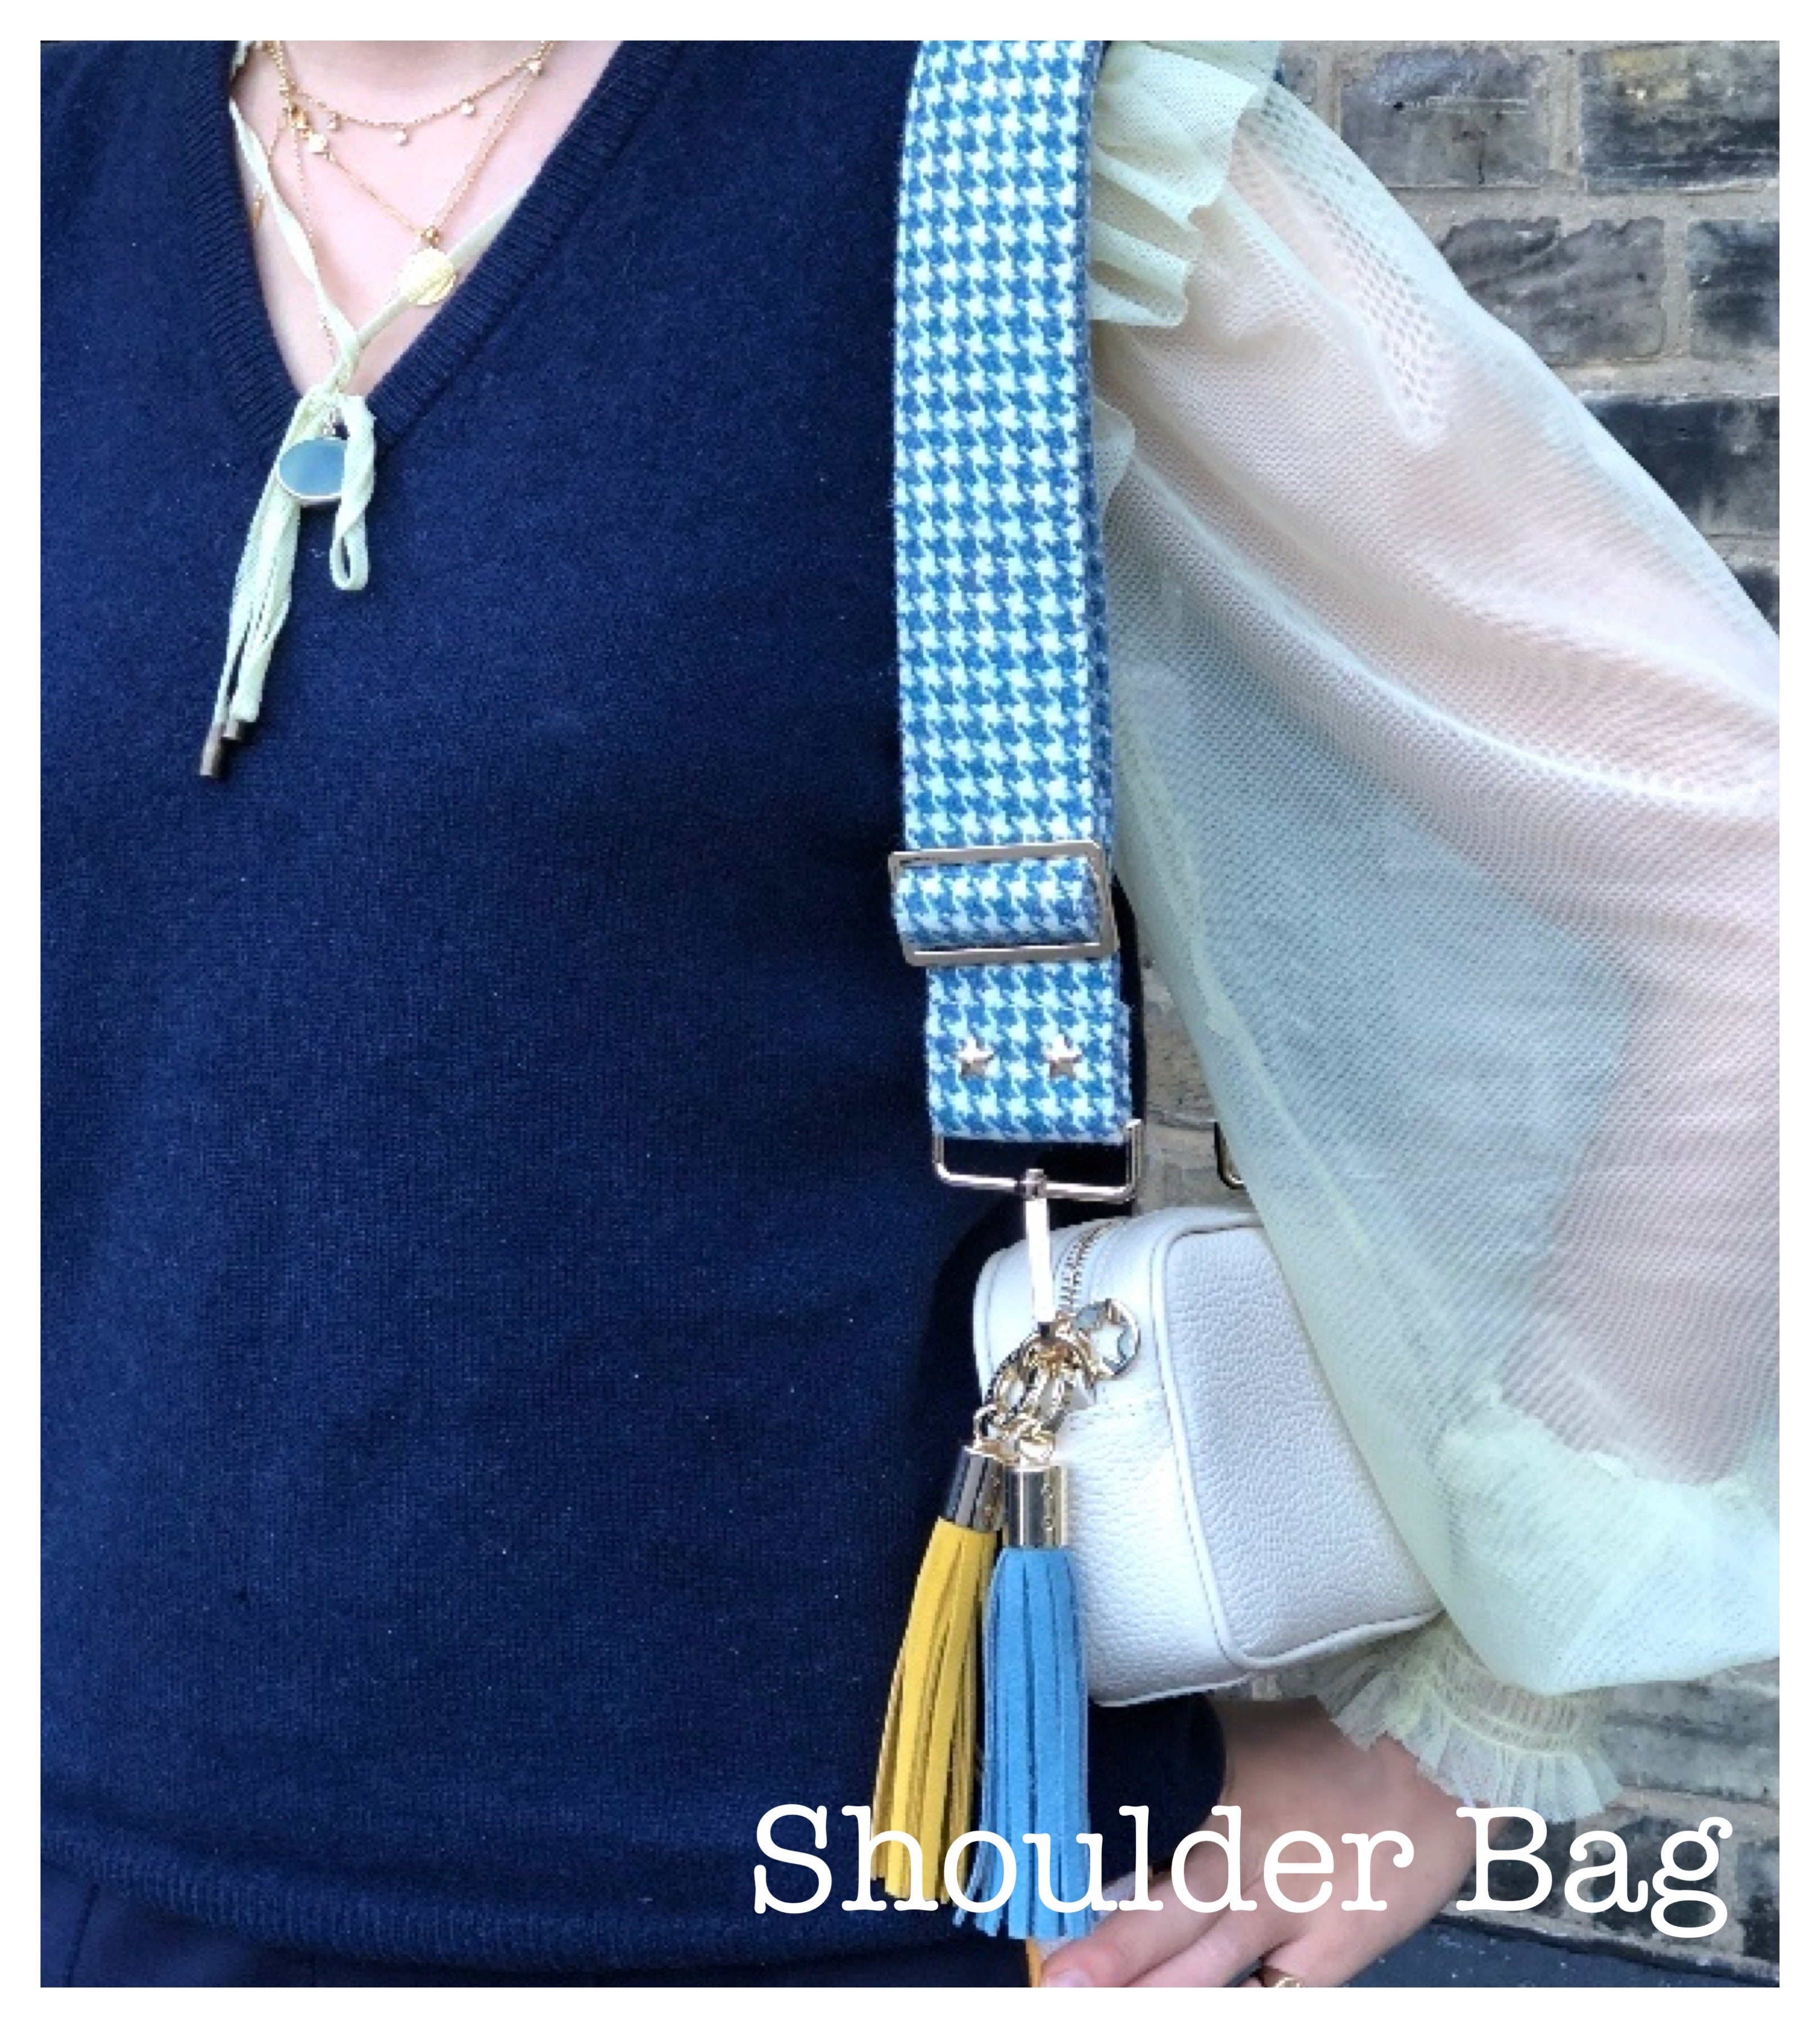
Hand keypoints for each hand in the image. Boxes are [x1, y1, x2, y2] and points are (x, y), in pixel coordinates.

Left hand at [1041, 1697, 1477, 1986]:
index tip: (1033, 1900)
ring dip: (1156, 1994)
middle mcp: (1240, 1853)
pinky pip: (1277, 1995)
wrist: (1431, 1758)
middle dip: (1108, 1956)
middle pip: (1163, 1913)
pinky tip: (1197, 2008)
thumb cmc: (1323, 1745)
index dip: (1080, 1872)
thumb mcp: (1236, 1739)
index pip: (1132, 1836)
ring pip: (1211, 1966)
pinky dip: (1241, 2003)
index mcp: (1208, 1792)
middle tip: (1056, 1984)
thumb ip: (1179, 1773)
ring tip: (1097, 2008)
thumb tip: (1103, 1785)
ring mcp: (1287, 1909)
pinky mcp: (1333, 1948)